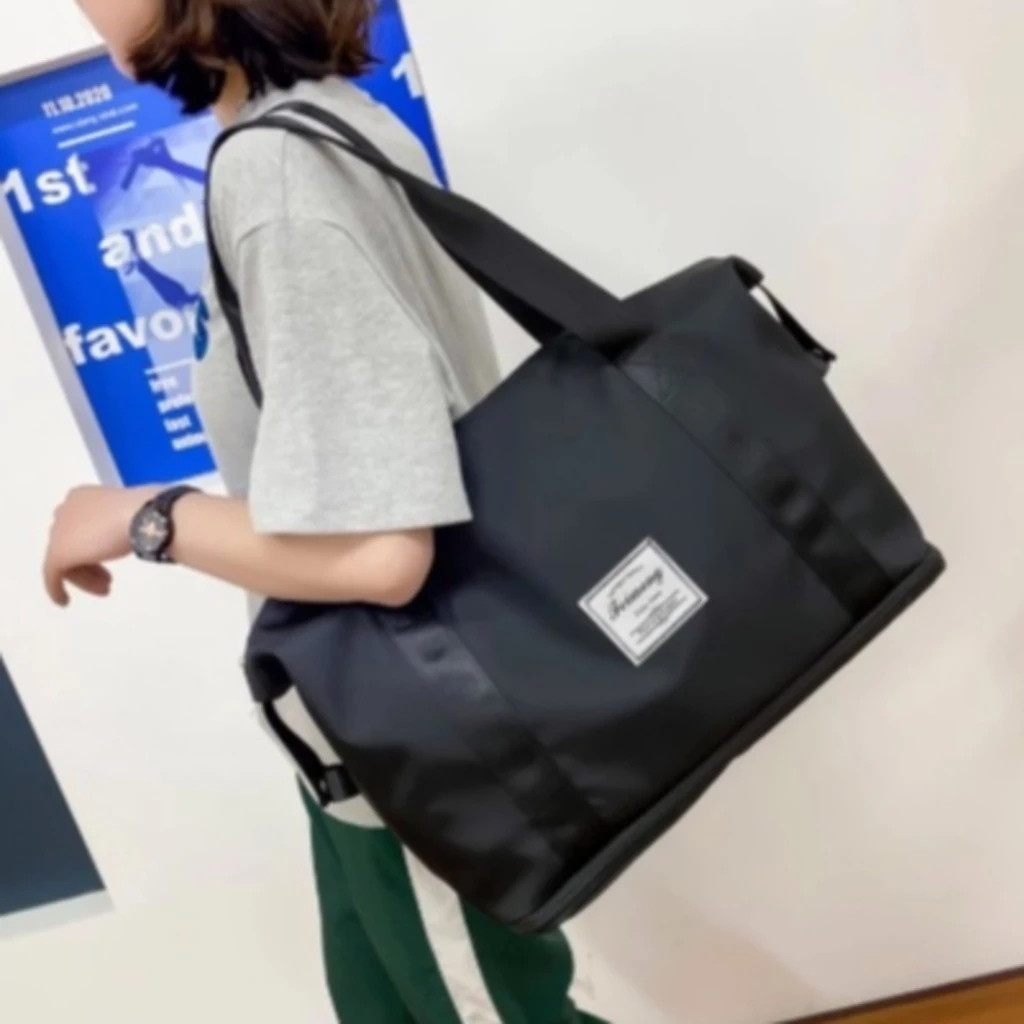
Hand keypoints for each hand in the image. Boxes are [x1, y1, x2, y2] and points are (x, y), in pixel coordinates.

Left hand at [44, 485, 159, 606]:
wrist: (142, 516)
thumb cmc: (144, 511)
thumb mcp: (132, 513)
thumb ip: (121, 522)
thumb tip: (133, 532)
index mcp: (82, 496)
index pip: (81, 524)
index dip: (94, 544)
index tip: (110, 558)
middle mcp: (66, 510)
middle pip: (72, 541)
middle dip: (89, 562)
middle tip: (108, 579)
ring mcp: (60, 532)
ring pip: (65, 559)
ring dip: (84, 576)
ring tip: (105, 589)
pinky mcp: (58, 553)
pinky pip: (52, 575)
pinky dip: (56, 589)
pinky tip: (64, 601)